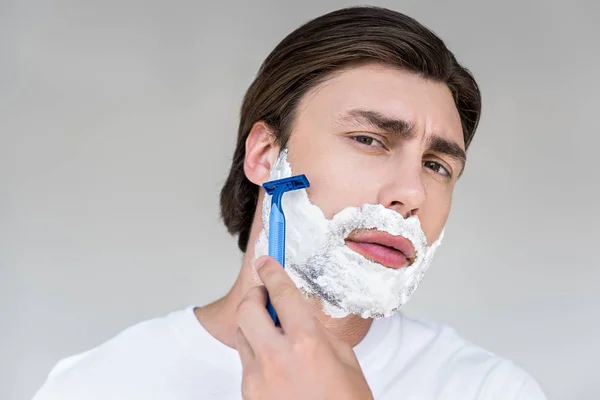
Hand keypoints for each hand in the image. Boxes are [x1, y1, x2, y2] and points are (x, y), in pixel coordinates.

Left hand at [235, 256, 373, 399]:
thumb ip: (318, 332)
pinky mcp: (247, 395)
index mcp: (307, 343)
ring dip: (255, 327)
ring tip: (277, 339)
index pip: (281, 293)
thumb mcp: (345, 362)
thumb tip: (300, 314)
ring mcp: (257, 378)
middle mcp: (276, 357)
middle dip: (255, 296)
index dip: (271, 271)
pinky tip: (278, 367)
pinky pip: (246, 362)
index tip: (265, 261)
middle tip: (267, 297)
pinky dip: (257, 355)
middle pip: (247, 308)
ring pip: (242, 335)